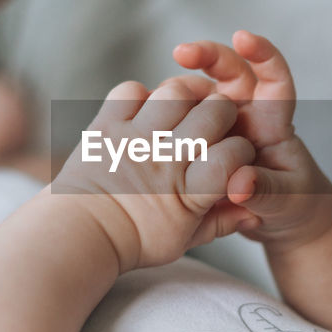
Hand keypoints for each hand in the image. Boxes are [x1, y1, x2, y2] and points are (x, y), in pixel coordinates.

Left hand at [52, 79, 256, 272]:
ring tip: (186, 108)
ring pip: (175, 92)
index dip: (241, 151)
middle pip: (214, 112)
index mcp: (188, 191)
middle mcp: (164, 159)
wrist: (78, 233)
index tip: (234, 156)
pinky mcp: (107, 125)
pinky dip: (141, 95)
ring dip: (187, 94)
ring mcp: (134, 138)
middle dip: (224, 113)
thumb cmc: (134, 239)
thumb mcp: (183, 240)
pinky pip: (130, 90)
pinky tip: (146, 111)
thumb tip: (252, 214)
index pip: (234, 154)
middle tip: (216, 123)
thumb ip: (220, 223)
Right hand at [173, 30, 331, 250]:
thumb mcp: (285, 201)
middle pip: (228, 71)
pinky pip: (177, 118)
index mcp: (273, 123)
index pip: (274, 79)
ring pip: (196, 92)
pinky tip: (141, 118)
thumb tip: (239, 184)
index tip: (243, 39)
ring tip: (158, 99)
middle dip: (206, 54)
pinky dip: (162, 114)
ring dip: (178, 87)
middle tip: (182, 52)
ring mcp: (218, 127)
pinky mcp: (195, 141)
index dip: (263, 54)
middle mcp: (245, 116)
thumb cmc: (293, 206)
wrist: (278, 222)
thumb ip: (265, 191)